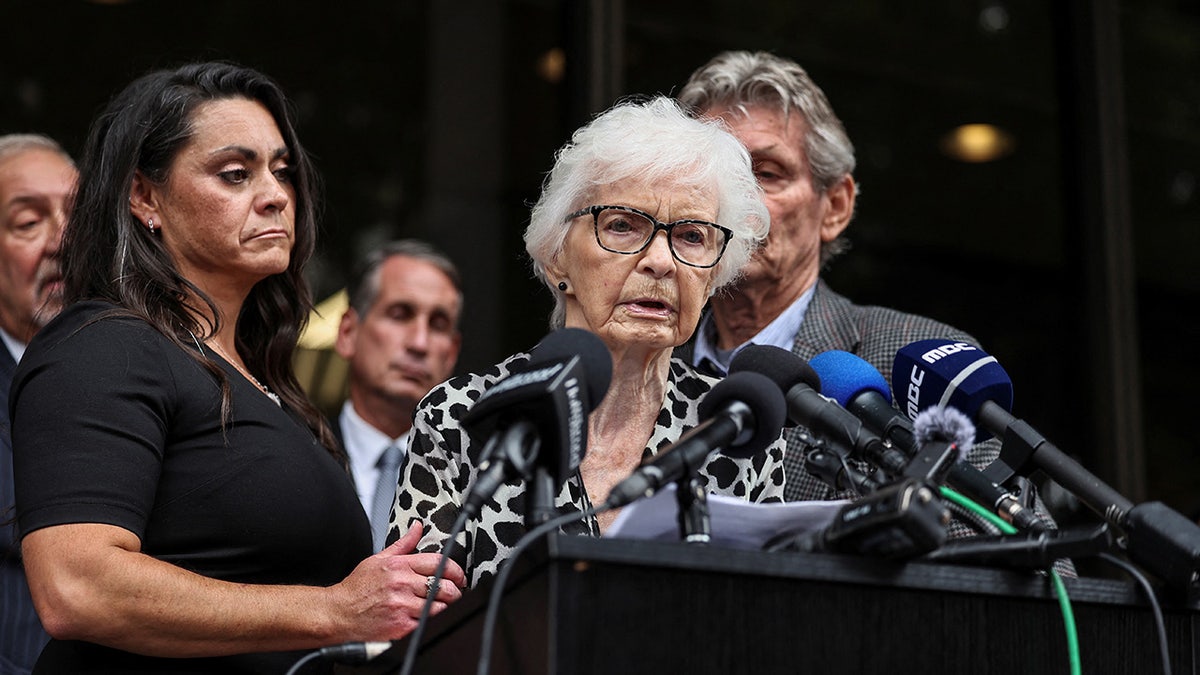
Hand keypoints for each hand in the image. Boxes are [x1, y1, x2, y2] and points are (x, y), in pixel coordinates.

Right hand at [331, 522, 466, 640]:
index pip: (438, 563)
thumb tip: (417, 527)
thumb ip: (403, 544)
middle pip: (443, 586)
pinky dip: (428, 620)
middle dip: (454, 590)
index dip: (455, 570)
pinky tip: (421, 617)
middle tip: (455, 593)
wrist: (338, 614)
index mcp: (399, 566)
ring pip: (439, 606)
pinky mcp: (401, 626)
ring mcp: (402, 606)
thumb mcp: (378, 560)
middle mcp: (402, 584)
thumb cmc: (357, 588)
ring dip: (443, 607)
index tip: (459, 576)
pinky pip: (426, 623)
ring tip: (438, 605)